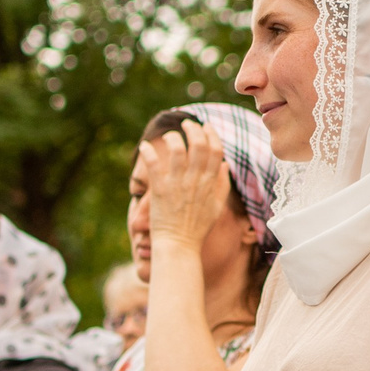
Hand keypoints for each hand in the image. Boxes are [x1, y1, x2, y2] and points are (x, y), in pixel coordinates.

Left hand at [142, 121, 233, 252]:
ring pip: (177, 150)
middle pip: (198, 145)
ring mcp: (177, 185)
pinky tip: (144, 147)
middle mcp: (195, 181)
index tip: (206, 127)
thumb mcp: (216, 207)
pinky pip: (153, 164)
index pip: (216, 150)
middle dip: (193, 129)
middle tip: (186, 124)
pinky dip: (148, 152)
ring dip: (173, 138)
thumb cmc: (197, 228)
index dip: (212, 134)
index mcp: (209, 183)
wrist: (179, 246)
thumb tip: (225, 164)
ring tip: (169, 136)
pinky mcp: (160, 190)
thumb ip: (222, 185)